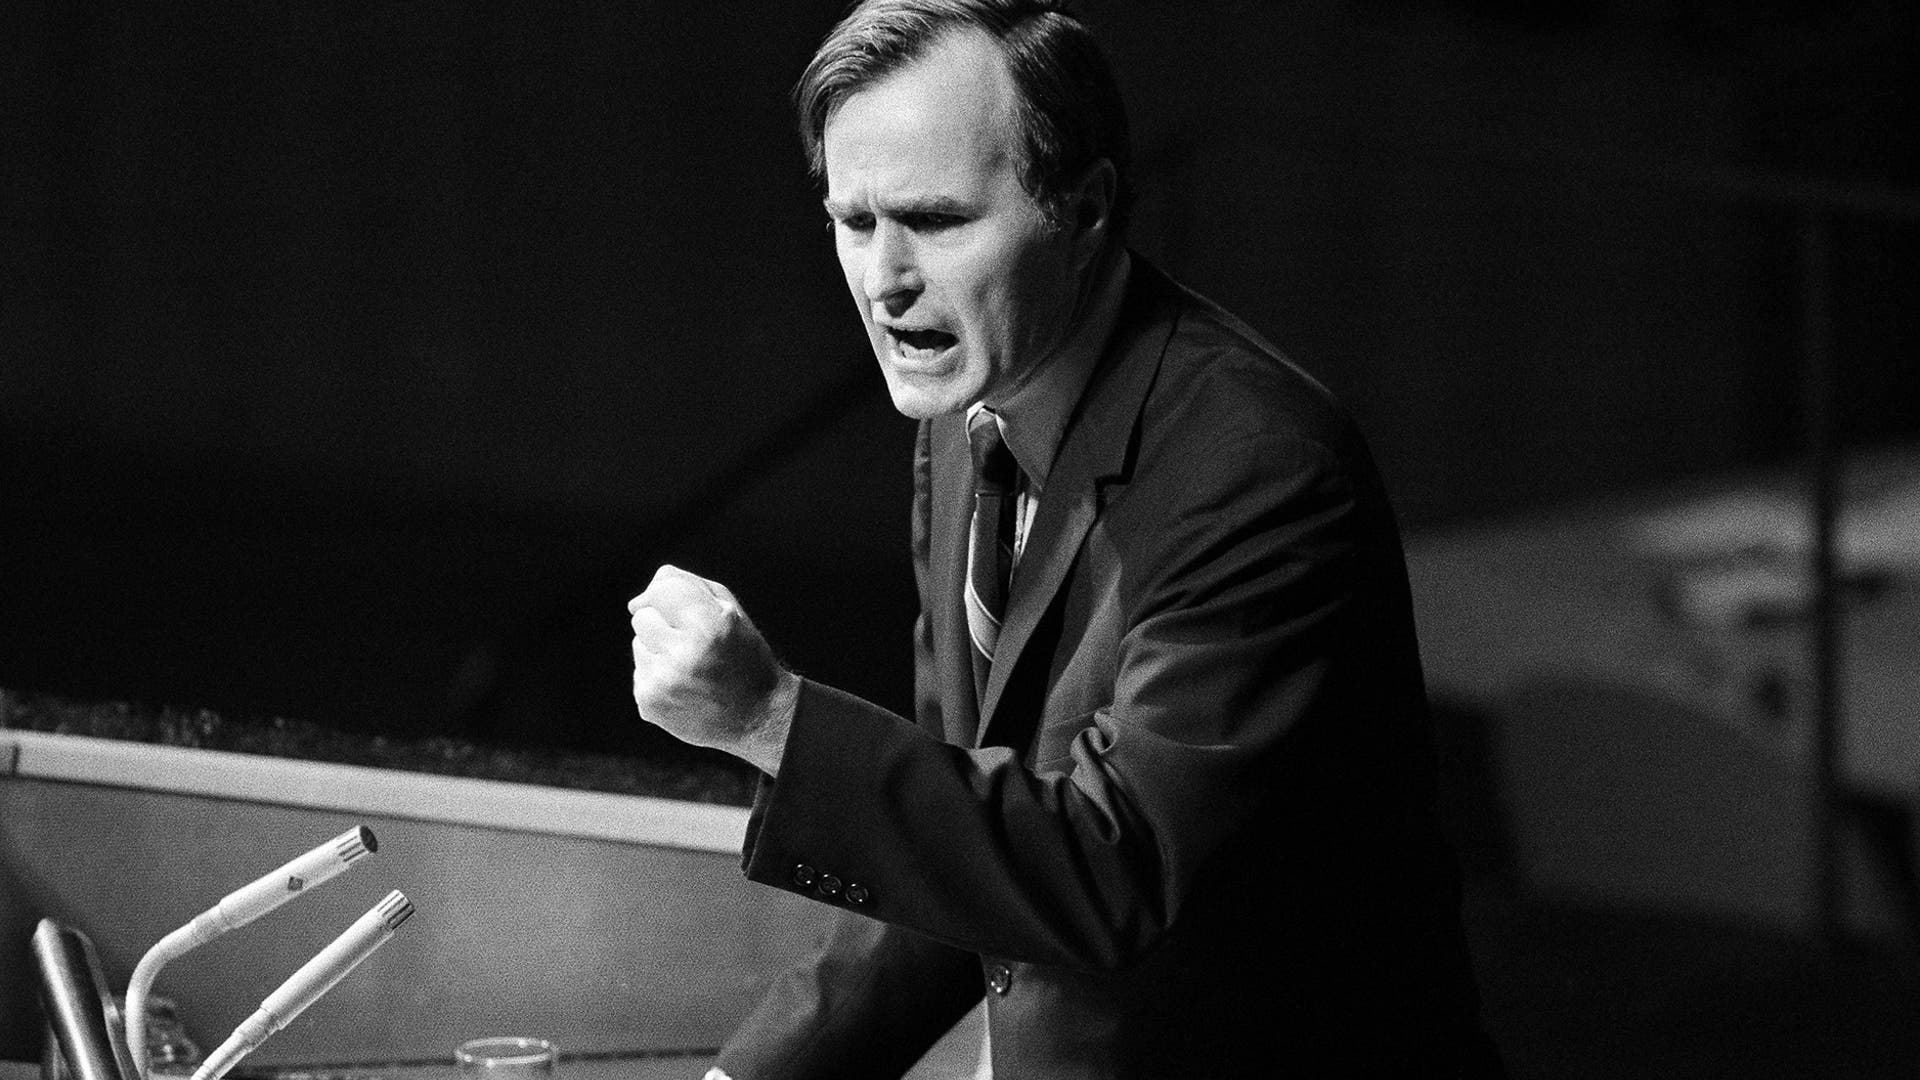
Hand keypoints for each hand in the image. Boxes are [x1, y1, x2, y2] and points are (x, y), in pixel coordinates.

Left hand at [629, 564, 797, 775]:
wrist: (758, 716)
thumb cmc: (745, 657)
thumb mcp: (730, 609)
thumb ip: (687, 585)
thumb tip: (637, 600)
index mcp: (709, 627)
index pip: (661, 590)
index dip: (668, 594)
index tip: (680, 606)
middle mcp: (683, 655)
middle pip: (642, 616)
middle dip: (663, 623)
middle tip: (693, 642)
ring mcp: (663, 682)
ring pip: (638, 643)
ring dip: (658, 649)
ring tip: (690, 666)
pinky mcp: (649, 702)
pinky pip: (639, 671)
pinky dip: (657, 674)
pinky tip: (683, 685)